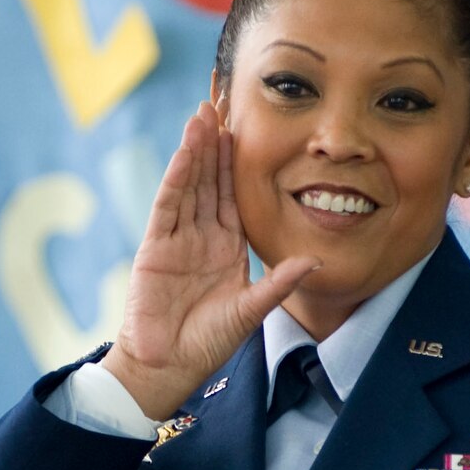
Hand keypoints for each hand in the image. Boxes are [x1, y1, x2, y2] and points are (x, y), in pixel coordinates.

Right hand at [100, 102, 318, 418]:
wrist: (167, 367)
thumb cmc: (206, 344)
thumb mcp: (251, 311)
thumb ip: (279, 283)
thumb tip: (315, 260)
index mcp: (227, 247)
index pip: (234, 194)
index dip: (239, 163)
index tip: (248, 128)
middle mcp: (201, 236)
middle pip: (210, 180)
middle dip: (216, 143)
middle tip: (224, 102)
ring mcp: (176, 239)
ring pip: (188, 185)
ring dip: (195, 150)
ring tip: (203, 114)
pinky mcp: (154, 248)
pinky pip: (168, 206)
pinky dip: (177, 178)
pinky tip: (185, 152)